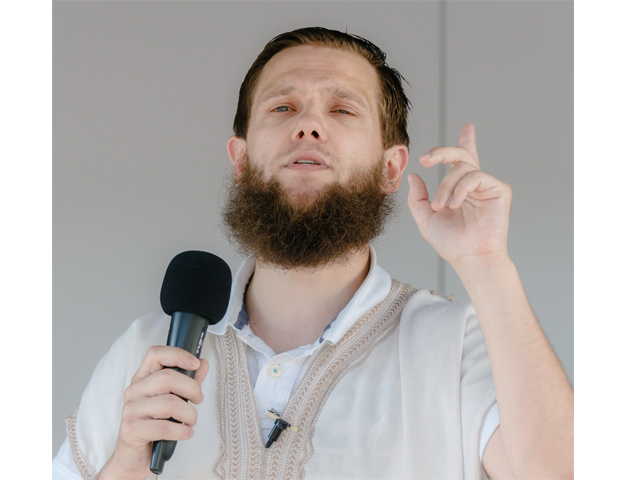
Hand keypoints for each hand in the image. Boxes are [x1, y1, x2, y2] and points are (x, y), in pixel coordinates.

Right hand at [96, 346, 208, 479]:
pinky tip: (186, 433)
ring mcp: (130, 410)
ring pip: (170, 403)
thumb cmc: (154, 424)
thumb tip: (203, 363)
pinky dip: (182, 431)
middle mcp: (134, 391)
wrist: (133, 456)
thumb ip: (187, 381)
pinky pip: (164, 427)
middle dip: (192, 388)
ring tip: (191, 421)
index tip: (196, 364)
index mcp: (142, 378)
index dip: (178, 354)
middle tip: (198, 399)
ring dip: (189, 414)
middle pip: (168, 378)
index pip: (156, 354)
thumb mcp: (172, 400)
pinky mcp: (131, 430)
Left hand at [407, 124, 512, 269]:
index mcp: (461, 190)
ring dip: (445, 186)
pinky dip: (460, 189)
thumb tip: (415, 176)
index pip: (464, 161)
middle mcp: (476, 185)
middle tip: (426, 159)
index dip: (468, 142)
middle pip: (461, 155)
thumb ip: (418, 197)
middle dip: (442, 152)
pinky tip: (456, 204)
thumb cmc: (451, 243)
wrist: (470, 258)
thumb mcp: (425, 218)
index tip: (468, 127)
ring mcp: (488, 187)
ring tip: (442, 207)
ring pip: (462, 168)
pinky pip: (475, 176)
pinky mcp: (499, 190)